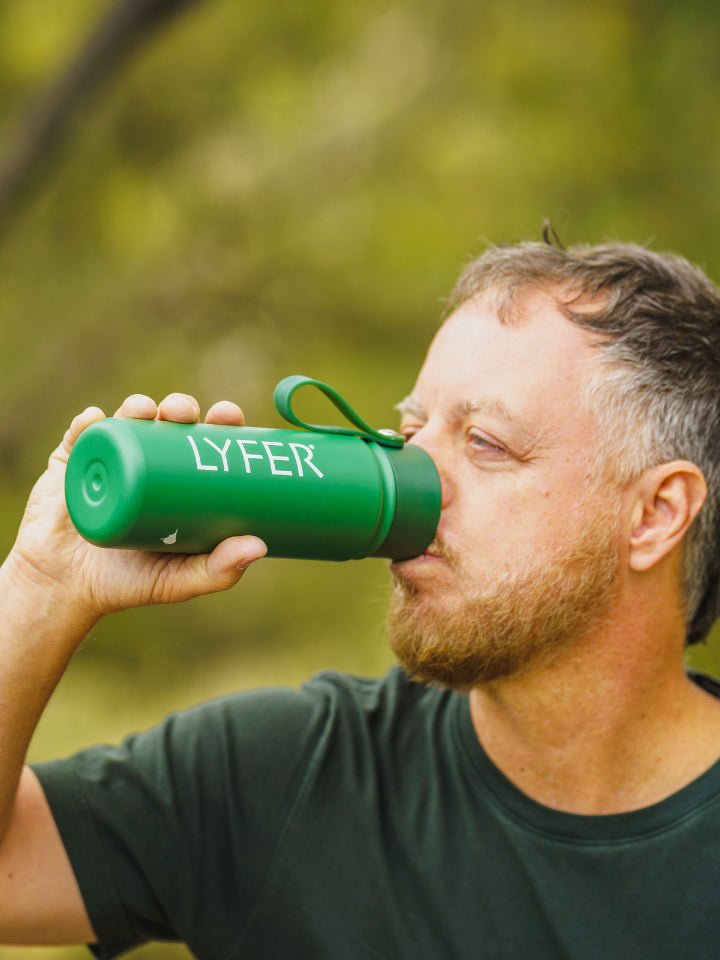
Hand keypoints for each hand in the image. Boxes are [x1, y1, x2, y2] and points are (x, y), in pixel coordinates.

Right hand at [5, 393, 267, 627]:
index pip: (205, 441)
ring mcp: (108, 458)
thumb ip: (218, 572)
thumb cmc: (129, 582)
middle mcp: (146, 460)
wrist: (64, 588)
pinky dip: (87, 423)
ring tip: (143, 411)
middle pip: (168, 422)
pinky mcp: (69, 462)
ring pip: (125, 420)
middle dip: (180, 406)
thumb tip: (259, 548)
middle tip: (184, 413)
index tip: (228, 415)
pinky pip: (79, 435)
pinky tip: (96, 420)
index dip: (220, 422)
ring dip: (137, 406)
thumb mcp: (178, 581)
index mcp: (179, 479)